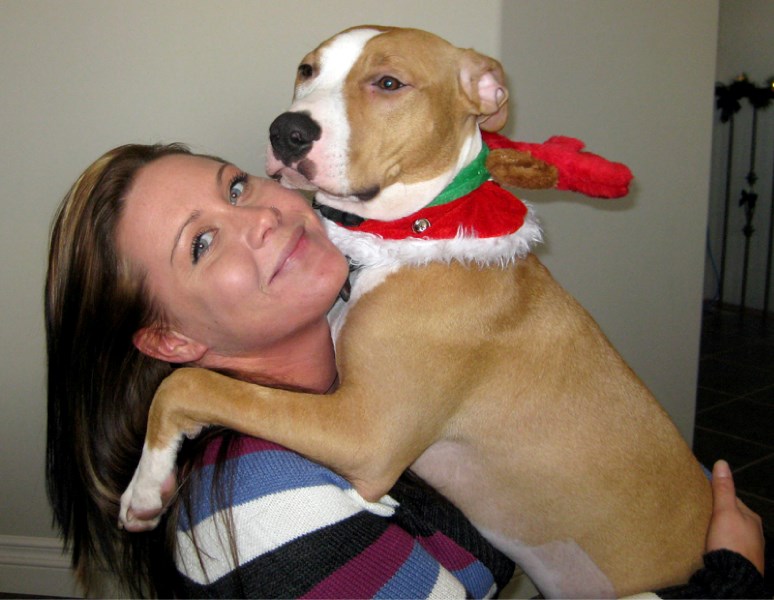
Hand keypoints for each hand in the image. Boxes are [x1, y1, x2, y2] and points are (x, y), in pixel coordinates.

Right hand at [706, 460, 764, 574]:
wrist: (733, 579)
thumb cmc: (731, 543)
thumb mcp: (724, 511)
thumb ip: (723, 489)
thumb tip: (722, 463)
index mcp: (752, 519)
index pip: (731, 500)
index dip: (714, 496)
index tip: (699, 496)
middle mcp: (753, 534)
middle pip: (729, 517)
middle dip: (715, 515)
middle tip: (696, 513)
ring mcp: (748, 549)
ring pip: (728, 533)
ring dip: (716, 532)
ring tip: (698, 530)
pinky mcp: (739, 562)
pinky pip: (726, 548)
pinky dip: (717, 545)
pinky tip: (707, 546)